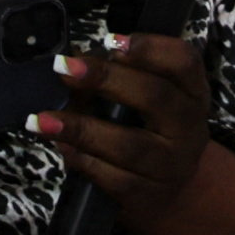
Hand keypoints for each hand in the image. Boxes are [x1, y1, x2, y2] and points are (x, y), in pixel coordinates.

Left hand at [40, 29, 216, 222]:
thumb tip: (71, 62)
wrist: (171, 191)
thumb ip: (117, 76)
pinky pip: (113, 178)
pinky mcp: (148, 195)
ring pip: (128, 145)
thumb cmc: (150, 131)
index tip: (112, 39)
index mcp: (192, 93)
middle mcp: (189, 128)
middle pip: (156, 97)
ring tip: (42, 120)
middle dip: (107, 79)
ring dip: (81, 129)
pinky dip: (83, 160)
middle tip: (65, 68)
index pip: (185, 62)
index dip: (151, 48)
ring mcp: (171, 165)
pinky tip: (61, 146)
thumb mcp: (148, 98)